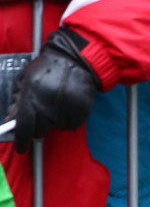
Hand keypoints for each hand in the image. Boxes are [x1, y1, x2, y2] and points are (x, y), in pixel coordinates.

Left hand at [8, 28, 100, 152]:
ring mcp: (66, 111)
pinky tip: (68, 104)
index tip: (21, 147)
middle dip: (38, 127)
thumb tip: (12, 119)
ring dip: (54, 121)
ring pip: (56, 127)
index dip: (21, 140)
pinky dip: (68, 118)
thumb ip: (18, 100)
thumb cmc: (47, 67)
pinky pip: (71, 124)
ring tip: (57, 103)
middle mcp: (48, 108)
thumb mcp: (25, 79)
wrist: (75, 59)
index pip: (24, 128)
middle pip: (40, 131)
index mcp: (31, 99)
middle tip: (41, 117)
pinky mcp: (81, 112)